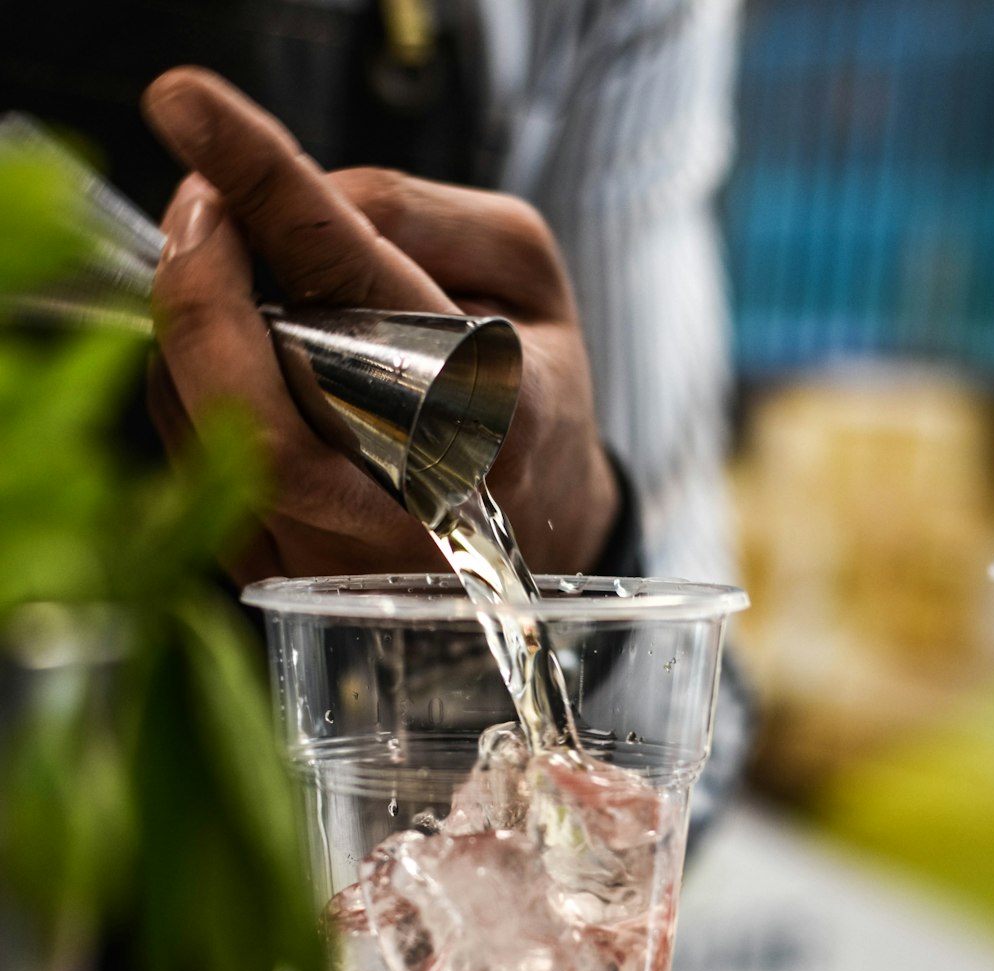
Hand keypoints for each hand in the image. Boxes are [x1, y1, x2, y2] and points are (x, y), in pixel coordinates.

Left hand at [142, 68, 618, 582]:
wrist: (542, 526)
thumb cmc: (530, 391)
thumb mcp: (524, 275)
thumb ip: (418, 215)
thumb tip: (299, 197)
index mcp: (493, 415)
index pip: (359, 285)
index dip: (269, 188)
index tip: (193, 112)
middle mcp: (409, 504)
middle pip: (254, 406)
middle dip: (196, 290)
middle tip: (197, 207)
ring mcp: (336, 555)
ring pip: (208, 436)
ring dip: (190, 333)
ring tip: (230, 276)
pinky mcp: (278, 573)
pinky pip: (192, 466)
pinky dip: (189, 385)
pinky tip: (233, 350)